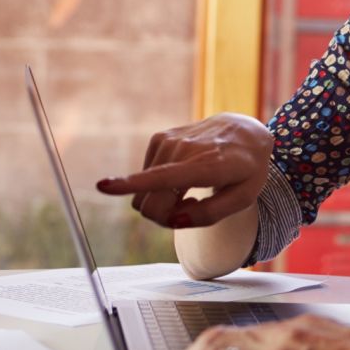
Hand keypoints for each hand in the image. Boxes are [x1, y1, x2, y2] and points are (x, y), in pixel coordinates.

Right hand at [96, 113, 272, 228]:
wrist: (246, 131)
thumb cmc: (247, 169)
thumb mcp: (244, 198)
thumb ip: (210, 214)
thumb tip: (174, 219)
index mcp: (209, 165)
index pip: (167, 177)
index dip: (133, 184)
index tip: (103, 186)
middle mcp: (185, 150)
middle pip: (150, 201)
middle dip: (163, 217)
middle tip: (192, 208)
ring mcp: (170, 141)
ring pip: (144, 192)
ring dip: (163, 200)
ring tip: (192, 189)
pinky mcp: (160, 139)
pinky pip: (145, 178)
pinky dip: (160, 185)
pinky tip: (183, 175)